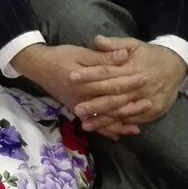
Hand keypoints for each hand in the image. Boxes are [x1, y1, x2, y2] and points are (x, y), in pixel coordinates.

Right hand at [11, 43, 145, 140]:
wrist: (38, 66)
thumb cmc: (60, 56)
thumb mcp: (81, 53)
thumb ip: (103, 57)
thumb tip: (124, 55)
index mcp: (86, 82)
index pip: (113, 84)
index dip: (130, 81)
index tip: (146, 78)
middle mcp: (83, 98)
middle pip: (111, 104)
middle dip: (130, 105)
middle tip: (149, 104)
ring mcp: (79, 106)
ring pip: (103, 118)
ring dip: (120, 123)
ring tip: (138, 128)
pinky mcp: (76, 109)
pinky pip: (93, 123)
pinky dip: (105, 130)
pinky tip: (117, 135)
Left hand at [71, 36, 187, 131]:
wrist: (176, 66)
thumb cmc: (149, 54)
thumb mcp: (134, 44)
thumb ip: (115, 44)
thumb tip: (97, 40)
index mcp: (133, 68)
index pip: (107, 72)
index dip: (89, 75)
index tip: (72, 77)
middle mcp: (140, 87)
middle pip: (114, 97)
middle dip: (95, 105)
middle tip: (76, 110)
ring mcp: (148, 100)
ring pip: (123, 112)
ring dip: (104, 120)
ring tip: (85, 124)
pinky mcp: (154, 111)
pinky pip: (134, 120)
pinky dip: (120, 125)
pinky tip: (105, 129)